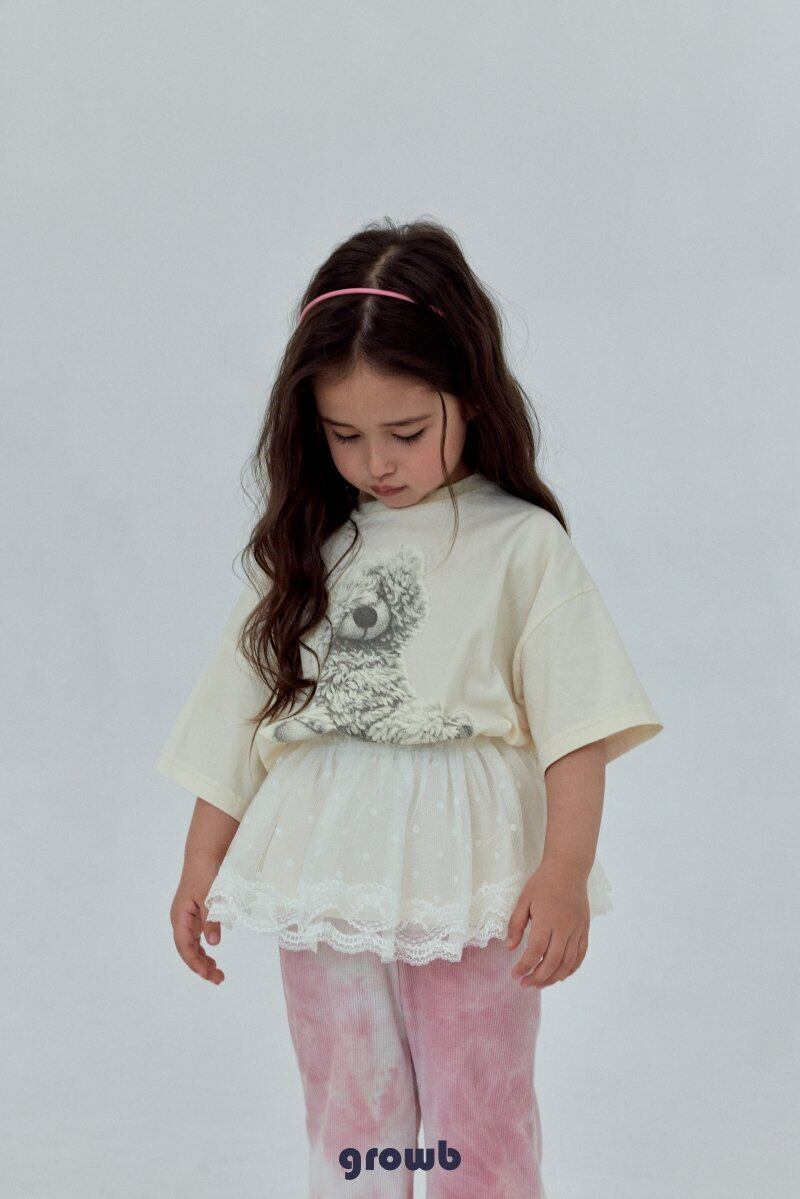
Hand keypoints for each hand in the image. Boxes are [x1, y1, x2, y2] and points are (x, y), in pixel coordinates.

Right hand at [170, 859, 224, 984]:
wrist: (205, 854)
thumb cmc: (206, 873)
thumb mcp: (210, 897)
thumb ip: (210, 920)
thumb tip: (212, 943)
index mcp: (180, 917)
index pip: (185, 947)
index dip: (196, 963)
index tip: (209, 974)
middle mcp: (180, 920)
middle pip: (188, 949)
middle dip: (201, 966)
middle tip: (219, 978)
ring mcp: (187, 917)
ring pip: (192, 945)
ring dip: (203, 959)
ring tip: (216, 972)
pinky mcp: (194, 913)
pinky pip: (196, 936)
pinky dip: (204, 947)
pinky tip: (211, 954)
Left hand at [504, 858, 589, 987]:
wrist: (568, 868)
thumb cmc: (542, 882)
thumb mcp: (523, 899)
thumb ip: (516, 924)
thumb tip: (510, 948)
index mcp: (547, 920)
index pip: (536, 951)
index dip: (524, 966)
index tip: (514, 975)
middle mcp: (564, 928)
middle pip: (552, 961)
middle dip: (537, 977)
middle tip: (524, 984)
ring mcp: (577, 930)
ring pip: (568, 962)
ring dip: (553, 977)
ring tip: (539, 984)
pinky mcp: (585, 929)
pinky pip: (580, 955)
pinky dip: (571, 969)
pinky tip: (560, 976)